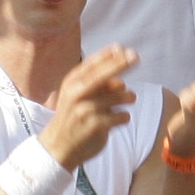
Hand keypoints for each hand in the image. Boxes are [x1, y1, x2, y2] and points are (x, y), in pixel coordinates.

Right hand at [39, 46, 137, 169]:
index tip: (122, 47)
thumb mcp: (77, 97)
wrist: (58, 147)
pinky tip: (119, 120)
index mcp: (72, 84)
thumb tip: (122, 81)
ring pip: (119, 95)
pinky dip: (124, 117)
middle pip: (104, 74)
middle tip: (136, 56)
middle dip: (122, 63)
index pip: (92, 64)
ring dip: (128, 97)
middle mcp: (78, 94)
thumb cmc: (72, 117)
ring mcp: (87, 109)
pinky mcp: (97, 125)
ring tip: (130, 99)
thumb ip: (96, 86)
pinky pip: (122, 116)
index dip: (108, 55)